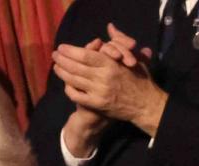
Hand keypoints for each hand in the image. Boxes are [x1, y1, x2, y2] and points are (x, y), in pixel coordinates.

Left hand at [52, 27, 167, 136]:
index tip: (62, 47)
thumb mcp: (133, 58)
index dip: (71, 51)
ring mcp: (98, 92)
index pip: (87, 55)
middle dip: (63, 60)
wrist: (144, 104)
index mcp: (112, 64)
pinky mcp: (95, 104)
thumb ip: (119, 43)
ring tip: (56, 66)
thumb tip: (110, 28)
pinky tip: (65, 83)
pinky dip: (69, 88)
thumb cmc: (139, 79)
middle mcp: (103, 77)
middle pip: (77, 67)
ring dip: (62, 73)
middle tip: (54, 55)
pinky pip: (76, 95)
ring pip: (74, 80)